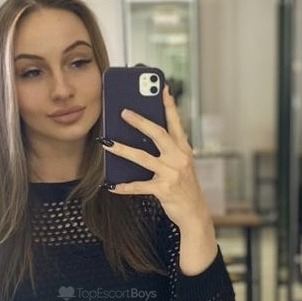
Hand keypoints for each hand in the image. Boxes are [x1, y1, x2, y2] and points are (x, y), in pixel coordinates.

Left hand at [101, 85, 211, 232]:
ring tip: (107, 144)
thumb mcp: (181, 164)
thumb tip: (141, 137)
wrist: (194, 212)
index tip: (162, 88)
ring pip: (143, 158)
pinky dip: (124, 186)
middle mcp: (179, 158)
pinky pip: (139, 186)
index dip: (169, 105)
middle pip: (158, 134)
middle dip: (140, 122)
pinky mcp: (164, 189)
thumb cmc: (184, 186)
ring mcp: (172, 173)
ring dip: (122, 150)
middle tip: (123, 112)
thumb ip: (168, 150)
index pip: (175, 123)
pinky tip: (111, 185)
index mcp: (183, 149)